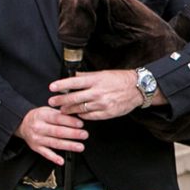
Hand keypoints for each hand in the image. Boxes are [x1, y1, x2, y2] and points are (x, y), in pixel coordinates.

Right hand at [14, 106, 87, 165]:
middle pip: (58, 132)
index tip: (81, 124)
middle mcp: (39, 127)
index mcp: (42, 116)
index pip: (58, 119)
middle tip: (84, 134)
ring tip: (80, 147)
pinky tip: (61, 161)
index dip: (70, 122)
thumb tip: (77, 117)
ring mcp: (37, 139)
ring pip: (54, 143)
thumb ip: (61, 114)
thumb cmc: (39, 117)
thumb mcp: (47, 110)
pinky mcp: (36, 148)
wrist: (22, 124)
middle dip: (73, 134)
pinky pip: (46, 154)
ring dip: (68, 146)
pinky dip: (54, 158)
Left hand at [48, 69, 166, 118]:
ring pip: (80, 109)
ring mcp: (102, 104)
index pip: (74, 82)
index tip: (52, 88)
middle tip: (52, 102)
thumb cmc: (120, 79)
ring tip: (62, 110)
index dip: (61, 85)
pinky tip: (78, 114)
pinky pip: (90, 116)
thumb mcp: (103, 73)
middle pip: (74, 98)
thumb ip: (87, 77)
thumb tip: (73, 77)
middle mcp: (97, 92)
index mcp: (95, 80)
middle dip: (60, 101)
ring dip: (69, 110)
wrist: (137, 89)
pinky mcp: (106, 113)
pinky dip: (82, 115)